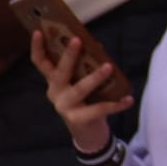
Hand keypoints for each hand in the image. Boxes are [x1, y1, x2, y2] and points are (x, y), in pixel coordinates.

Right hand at [29, 31, 132, 152]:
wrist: (88, 134)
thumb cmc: (85, 102)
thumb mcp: (81, 83)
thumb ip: (85, 67)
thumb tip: (98, 46)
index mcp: (53, 81)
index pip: (40, 63)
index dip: (38, 47)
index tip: (39, 30)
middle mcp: (55, 92)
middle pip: (59, 72)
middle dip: (68, 55)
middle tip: (77, 40)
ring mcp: (65, 107)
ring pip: (80, 88)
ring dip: (95, 77)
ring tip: (109, 66)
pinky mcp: (78, 119)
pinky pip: (99, 109)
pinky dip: (116, 104)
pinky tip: (128, 99)